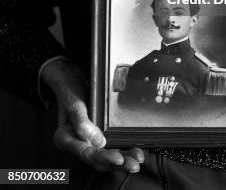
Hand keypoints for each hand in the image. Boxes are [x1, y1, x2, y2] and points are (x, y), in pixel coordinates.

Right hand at [41, 58, 144, 172]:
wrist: (70, 81)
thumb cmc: (70, 91)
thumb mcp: (73, 102)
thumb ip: (82, 122)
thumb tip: (99, 142)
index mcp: (66, 139)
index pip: (87, 153)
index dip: (104, 158)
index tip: (119, 159)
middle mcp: (77, 144)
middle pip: (98, 160)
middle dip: (118, 164)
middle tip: (134, 165)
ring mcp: (87, 142)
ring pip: (105, 157)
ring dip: (123, 161)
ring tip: (138, 160)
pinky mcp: (96, 138)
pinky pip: (109, 149)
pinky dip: (122, 152)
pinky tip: (133, 153)